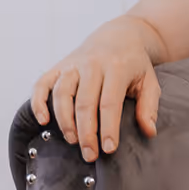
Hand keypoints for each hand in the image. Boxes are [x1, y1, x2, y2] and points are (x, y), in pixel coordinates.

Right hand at [30, 17, 161, 161]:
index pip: (110, 102)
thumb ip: (149, 106)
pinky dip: (39, 102)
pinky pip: (43, 84)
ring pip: (62, 94)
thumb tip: (149, 131)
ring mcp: (73, 64)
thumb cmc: (134, 63)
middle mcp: (93, 64)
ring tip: (73, 140)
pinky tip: (44, 121)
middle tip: (90, 155)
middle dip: (86, 132)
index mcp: (117, 67)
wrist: (119, 35)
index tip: (109, 149)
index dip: (108, 128)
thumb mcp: (149, 81)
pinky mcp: (59, 66)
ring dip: (65, 120)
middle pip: (84, 102)